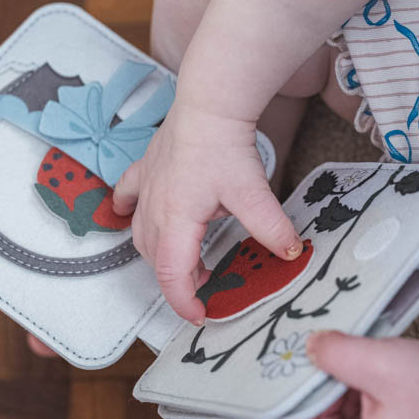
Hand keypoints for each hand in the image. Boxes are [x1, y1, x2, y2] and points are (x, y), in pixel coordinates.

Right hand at [113, 101, 301, 321]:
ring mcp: (146, 188)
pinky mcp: (146, 169)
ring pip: (141, 235)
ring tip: (187, 258)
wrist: (209, 103)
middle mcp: (153, 208)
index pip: (172, 275)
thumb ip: (271, 227)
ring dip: (160, 254)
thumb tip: (291, 252)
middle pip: (157, 259)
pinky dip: (127, 212)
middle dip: (179, 279)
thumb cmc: (224, 145)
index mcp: (176, 220)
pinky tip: (130, 215)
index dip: (183, 301)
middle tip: (208, 283)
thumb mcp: (252, 192)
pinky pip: (127, 198)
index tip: (200, 315)